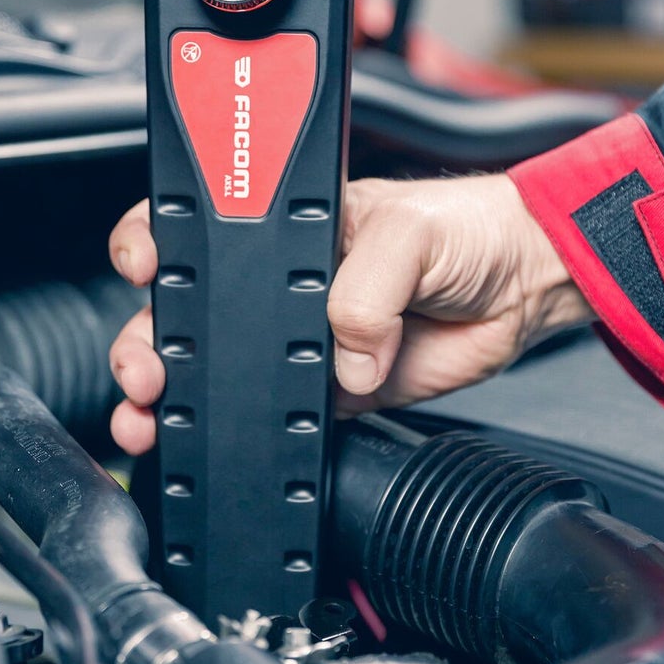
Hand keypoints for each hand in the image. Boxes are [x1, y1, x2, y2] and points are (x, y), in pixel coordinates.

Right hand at [106, 174, 592, 454]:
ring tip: (153, 414)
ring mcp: (300, 336)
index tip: (143, 268)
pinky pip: (275, 413)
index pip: (197, 226)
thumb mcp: (408, 231)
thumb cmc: (465, 227)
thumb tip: (344, 354)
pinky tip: (216, 441)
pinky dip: (244, 431)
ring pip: (217, 368)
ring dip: (177, 394)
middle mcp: (280, 280)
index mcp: (285, 223)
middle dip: (148, 338)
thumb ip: (366, 287)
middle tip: (146, 365)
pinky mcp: (329, 388)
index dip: (153, 244)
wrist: (520, 285)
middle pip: (188, 309)